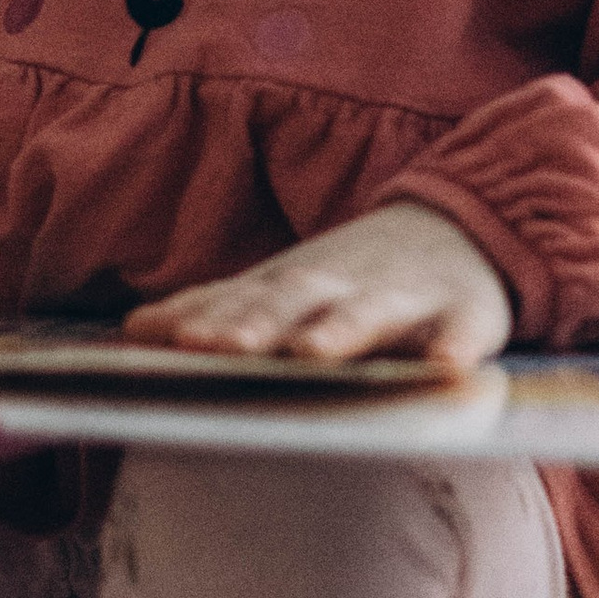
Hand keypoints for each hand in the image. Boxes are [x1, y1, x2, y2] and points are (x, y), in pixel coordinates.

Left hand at [128, 204, 513, 369]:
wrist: (457, 231)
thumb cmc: (345, 282)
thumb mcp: (279, 289)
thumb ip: (214, 310)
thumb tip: (132, 330)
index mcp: (289, 288)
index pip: (241, 303)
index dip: (209, 320)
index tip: (174, 340)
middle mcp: (339, 289)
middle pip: (294, 302)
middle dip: (256, 323)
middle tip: (219, 345)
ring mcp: (404, 300)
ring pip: (372, 314)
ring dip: (342, 330)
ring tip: (314, 351)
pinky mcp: (466, 316)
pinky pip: (463, 336)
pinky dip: (456, 350)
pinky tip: (447, 367)